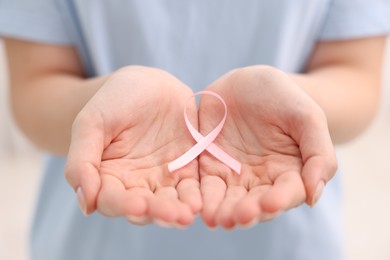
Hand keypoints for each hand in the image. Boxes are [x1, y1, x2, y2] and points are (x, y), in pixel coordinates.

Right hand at [65, 66, 201, 226]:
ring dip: (178, 212)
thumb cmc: (113, 100)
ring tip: (188, 214)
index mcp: (107, 176)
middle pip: (144, 209)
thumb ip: (82, 161)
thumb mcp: (91, 123)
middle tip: (172, 215)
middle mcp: (135, 184)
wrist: (148, 84)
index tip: (137, 206)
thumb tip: (86, 204)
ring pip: (168, 203)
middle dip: (157, 213)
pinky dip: (195, 197)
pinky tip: (200, 202)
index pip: (111, 200)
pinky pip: (191, 188)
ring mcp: (162, 179)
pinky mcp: (185, 170)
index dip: (123, 206)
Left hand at [199, 66, 336, 228]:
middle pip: (256, 203)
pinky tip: (201, 208)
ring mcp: (236, 175)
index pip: (288, 193)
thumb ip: (319, 154)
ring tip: (217, 219)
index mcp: (290, 171)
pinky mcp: (211, 167)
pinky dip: (204, 198)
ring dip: (224, 212)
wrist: (248, 82)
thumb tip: (314, 196)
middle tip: (239, 217)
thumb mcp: (308, 117)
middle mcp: (263, 180)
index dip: (280, 200)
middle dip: (248, 212)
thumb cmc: (283, 97)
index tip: (270, 204)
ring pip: (230, 200)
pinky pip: (207, 186)